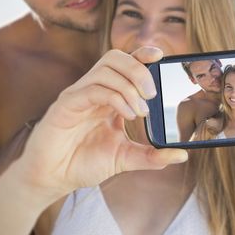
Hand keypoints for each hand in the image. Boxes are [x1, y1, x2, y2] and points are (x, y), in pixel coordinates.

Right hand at [14, 47, 187, 199]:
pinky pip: (92, 89)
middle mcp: (94, 90)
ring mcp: (79, 95)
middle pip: (116, 58)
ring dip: (129, 86)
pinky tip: (127, 115)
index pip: (126, 63)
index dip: (142, 54)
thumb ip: (152, 156)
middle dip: (139, 69)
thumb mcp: (125, 158)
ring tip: (140, 111)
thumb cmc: (84, 163)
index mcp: (109, 96)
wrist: (53, 179)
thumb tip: (182, 155)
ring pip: (105, 69)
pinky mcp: (66, 105)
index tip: (160, 56)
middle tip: (152, 94)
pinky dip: (115, 97)